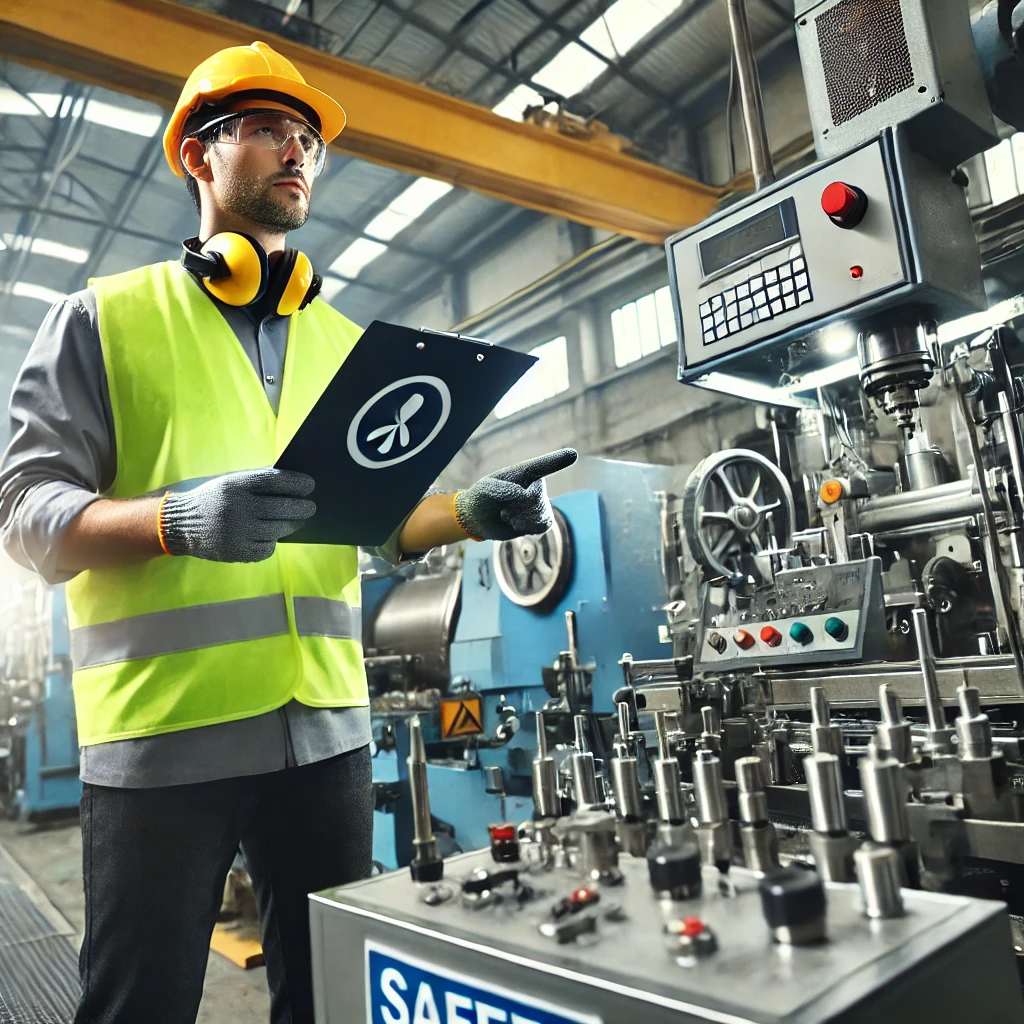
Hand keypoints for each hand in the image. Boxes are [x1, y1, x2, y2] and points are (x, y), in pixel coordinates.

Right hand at [159, 468, 315, 561]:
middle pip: (283, 508)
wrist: (178, 525)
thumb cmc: (213, 500)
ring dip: (290, 525)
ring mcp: (236, 532)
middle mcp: (237, 508)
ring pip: (278, 530)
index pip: (275, 481)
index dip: (296, 483)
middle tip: (311, 507)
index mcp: (235, 486)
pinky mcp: (236, 552)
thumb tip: (295, 483)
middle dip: (302, 508)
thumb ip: (257, 482)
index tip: (310, 485)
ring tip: (295, 521)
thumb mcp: (229, 483)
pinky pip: (267, 548)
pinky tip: (269, 536)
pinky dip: (271, 542)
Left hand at [454, 448, 576, 540]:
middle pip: (536, 498)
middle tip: (502, 508)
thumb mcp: (486, 490)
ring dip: (520, 519)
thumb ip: (505, 490)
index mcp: (522, 472)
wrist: (479, 519)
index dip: (557, 460)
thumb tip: (526, 496)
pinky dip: (528, 528)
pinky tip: (516, 524)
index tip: (573, 454)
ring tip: (507, 515)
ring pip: (541, 513)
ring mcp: (539, 502)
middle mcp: (535, 485)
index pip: (542, 465)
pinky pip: (544, 525)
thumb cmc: (481, 498)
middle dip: (517, 507)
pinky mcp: (540, 519)